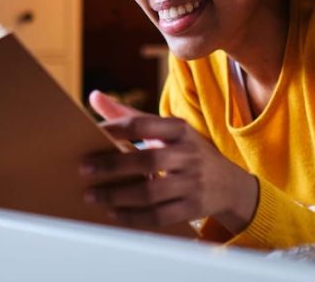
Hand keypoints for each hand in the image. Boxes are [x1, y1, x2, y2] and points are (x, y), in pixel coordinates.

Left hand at [82, 91, 258, 233]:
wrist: (230, 185)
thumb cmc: (187, 152)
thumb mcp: (168, 130)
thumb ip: (130, 116)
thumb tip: (94, 96)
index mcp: (180, 130)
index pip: (144, 124)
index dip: (117, 128)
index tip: (92, 132)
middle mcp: (188, 155)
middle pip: (147, 159)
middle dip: (113, 165)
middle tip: (83, 169)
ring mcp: (193, 183)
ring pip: (151, 192)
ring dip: (117, 195)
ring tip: (91, 195)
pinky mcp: (192, 208)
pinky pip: (158, 216)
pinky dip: (133, 217)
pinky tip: (113, 213)